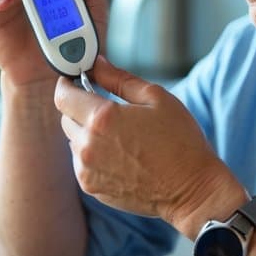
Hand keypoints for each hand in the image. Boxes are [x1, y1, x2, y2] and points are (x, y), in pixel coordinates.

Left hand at [53, 57, 245, 236]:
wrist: (192, 190)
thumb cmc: (180, 142)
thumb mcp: (156, 98)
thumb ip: (120, 78)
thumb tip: (97, 65)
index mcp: (102, 119)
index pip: (63, 96)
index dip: (66, 84)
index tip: (74, 81)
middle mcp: (89, 146)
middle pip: (66, 118)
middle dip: (80, 108)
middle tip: (107, 109)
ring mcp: (87, 170)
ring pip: (74, 141)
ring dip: (87, 133)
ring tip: (120, 137)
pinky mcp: (92, 187)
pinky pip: (82, 163)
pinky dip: (93, 156)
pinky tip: (121, 156)